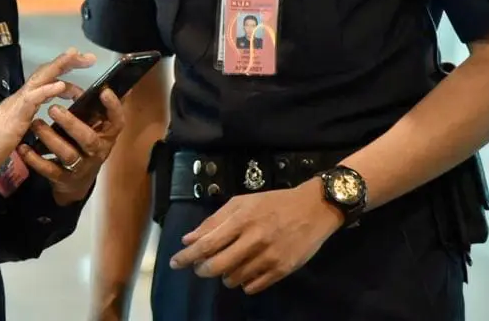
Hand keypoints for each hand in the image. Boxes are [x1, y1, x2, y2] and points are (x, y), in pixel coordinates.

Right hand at [0, 48, 94, 184]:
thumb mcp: (18, 129)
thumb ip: (29, 120)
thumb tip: (40, 119)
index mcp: (24, 100)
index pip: (46, 79)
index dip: (63, 71)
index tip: (81, 65)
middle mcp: (22, 96)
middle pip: (47, 72)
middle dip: (68, 62)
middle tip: (88, 56)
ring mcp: (18, 103)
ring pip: (41, 78)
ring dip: (59, 66)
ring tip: (76, 56)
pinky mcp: (15, 114)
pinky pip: (32, 98)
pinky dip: (47, 89)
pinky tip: (60, 84)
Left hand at [19, 87, 124, 205]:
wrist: (77, 183)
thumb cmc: (85, 146)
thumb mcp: (95, 129)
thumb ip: (96, 111)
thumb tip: (105, 83)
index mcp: (107, 136)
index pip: (117, 121)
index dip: (113, 107)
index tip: (103, 91)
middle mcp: (97, 152)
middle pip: (88, 139)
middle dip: (71, 123)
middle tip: (53, 108)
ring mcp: (80, 167)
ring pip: (67, 153)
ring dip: (50, 138)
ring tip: (36, 124)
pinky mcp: (63, 179)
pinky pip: (49, 169)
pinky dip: (35, 159)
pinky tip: (23, 147)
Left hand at [167, 179, 342, 294]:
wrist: (313, 208)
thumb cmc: (273, 203)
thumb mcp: (242, 203)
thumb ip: (214, 220)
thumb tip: (189, 239)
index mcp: (241, 220)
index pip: (207, 244)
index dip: (187, 256)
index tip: (175, 263)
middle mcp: (254, 240)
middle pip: (217, 266)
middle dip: (203, 270)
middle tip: (201, 268)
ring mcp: (269, 257)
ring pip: (234, 279)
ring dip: (225, 276)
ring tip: (230, 265)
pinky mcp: (282, 270)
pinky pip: (253, 287)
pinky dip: (244, 283)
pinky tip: (246, 272)